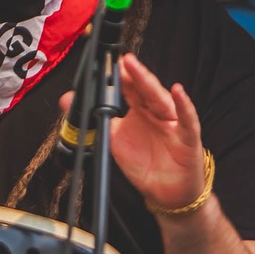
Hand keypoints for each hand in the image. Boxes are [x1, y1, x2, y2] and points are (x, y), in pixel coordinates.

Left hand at [61, 53, 207, 212]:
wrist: (164, 193)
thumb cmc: (144, 163)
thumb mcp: (112, 140)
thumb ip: (92, 120)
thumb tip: (67, 101)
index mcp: (140, 110)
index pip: (129, 88)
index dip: (119, 76)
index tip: (107, 63)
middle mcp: (156, 112)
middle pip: (144, 89)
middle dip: (133, 74)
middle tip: (121, 60)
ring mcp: (172, 122)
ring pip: (161, 99)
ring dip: (149, 83)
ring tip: (136, 69)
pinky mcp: (187, 137)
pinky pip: (187, 119)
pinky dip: (184, 105)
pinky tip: (178, 91)